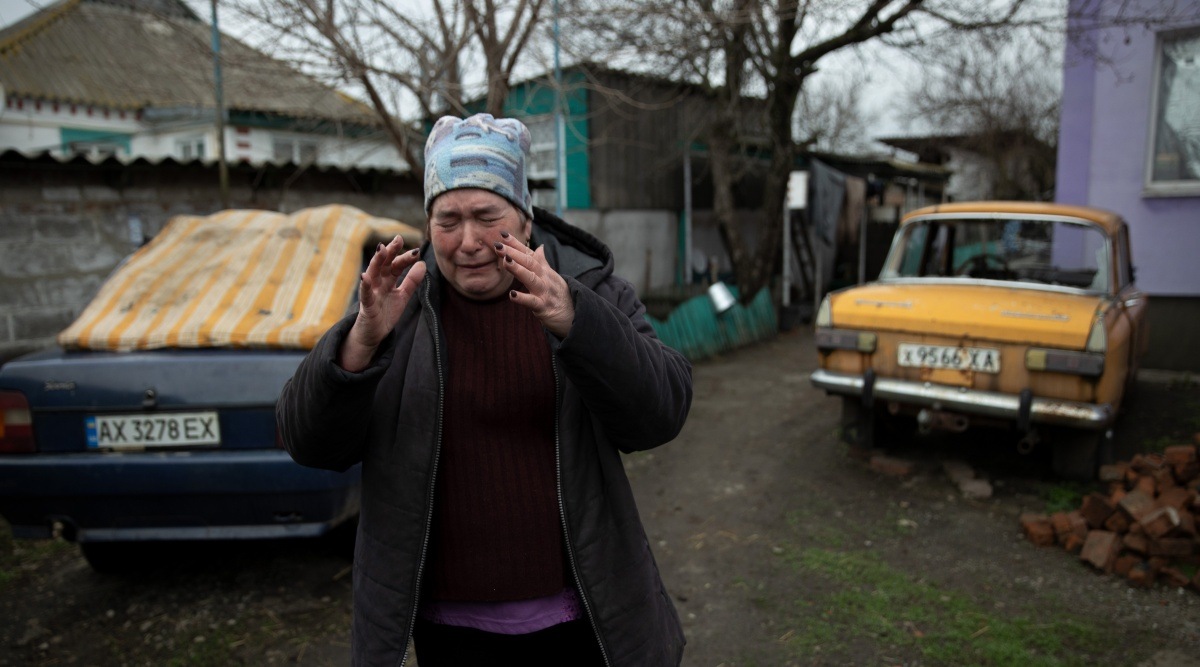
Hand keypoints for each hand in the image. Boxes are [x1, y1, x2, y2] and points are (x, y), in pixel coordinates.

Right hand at [340, 235, 425, 371]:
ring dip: (377, 261)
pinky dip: (365, 285)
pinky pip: (365, 294)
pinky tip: (365, 277)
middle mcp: (378, 283)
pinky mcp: (366, 306)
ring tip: (381, 249)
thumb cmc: (386, 312)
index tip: (416, 249)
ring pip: (373, 273)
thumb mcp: (403, 296)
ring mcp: (371, 292)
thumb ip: (412, 281)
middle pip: (385, 264)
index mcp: (388, 280)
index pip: (397, 265)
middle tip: (398, 239)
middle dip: (391, 252)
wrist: (373, 334)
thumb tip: (422, 263)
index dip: (405, 257)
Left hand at [493, 231, 574, 337]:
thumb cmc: (559, 295)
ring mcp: (544, 292)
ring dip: (518, 269)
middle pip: (528, 262)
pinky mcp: (544, 307)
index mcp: (544, 270)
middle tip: (498, 245)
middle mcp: (544, 278)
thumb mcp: (552, 276)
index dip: (515, 244)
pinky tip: (512, 295)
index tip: (502, 234)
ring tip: (505, 261)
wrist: (575, 315)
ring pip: (531, 278)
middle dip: (513, 253)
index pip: (528, 253)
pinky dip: (522, 298)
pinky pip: (532, 302)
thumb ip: (543, 261)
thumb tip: (540, 246)